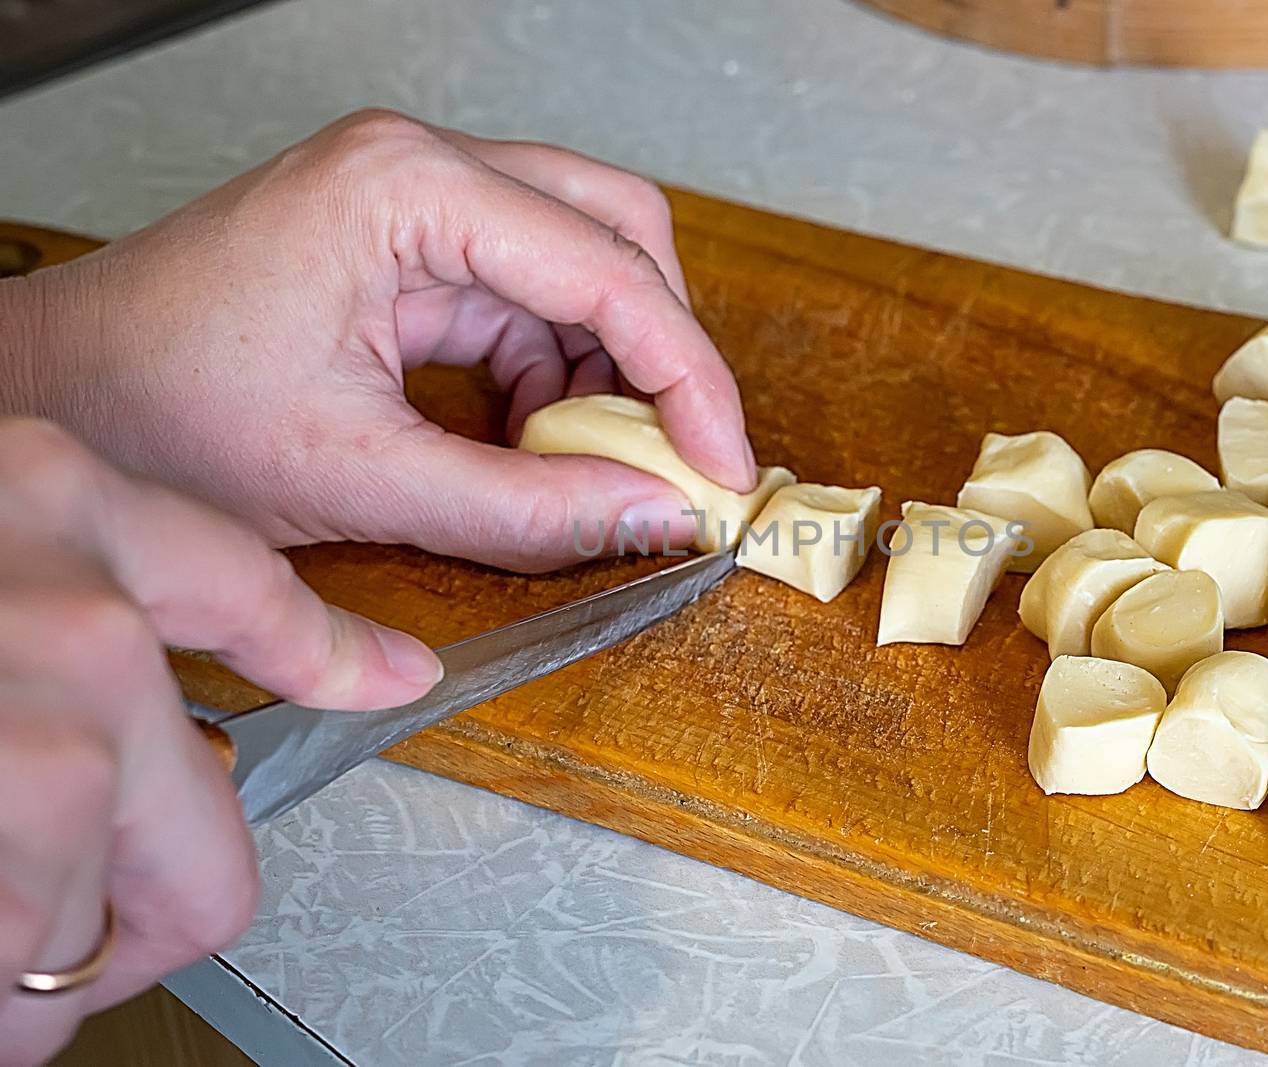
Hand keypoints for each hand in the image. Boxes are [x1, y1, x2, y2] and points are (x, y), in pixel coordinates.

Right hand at [0, 419, 442, 1065]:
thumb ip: (54, 617)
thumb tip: (148, 729)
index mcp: (50, 501)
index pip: (247, 592)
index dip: (326, 657)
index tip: (393, 677)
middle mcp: (70, 603)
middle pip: (212, 833)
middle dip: (127, 908)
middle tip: (24, 913)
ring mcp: (40, 725)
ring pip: (110, 925)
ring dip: (14, 954)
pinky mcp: (4, 814)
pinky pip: (34, 989)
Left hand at [1, 109, 755, 570]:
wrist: (61, 401)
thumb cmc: (160, 413)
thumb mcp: (359, 480)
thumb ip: (525, 510)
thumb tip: (655, 519)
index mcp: (407, 191)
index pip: (608, 271)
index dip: (690, 380)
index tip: (726, 467)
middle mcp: (423, 170)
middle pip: (618, 233)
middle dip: (664, 352)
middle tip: (685, 456)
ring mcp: (418, 200)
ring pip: (585, 264)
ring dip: (609, 371)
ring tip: (594, 468)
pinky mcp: (411, 245)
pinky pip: (531, 298)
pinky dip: (557, 377)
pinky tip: (538, 443)